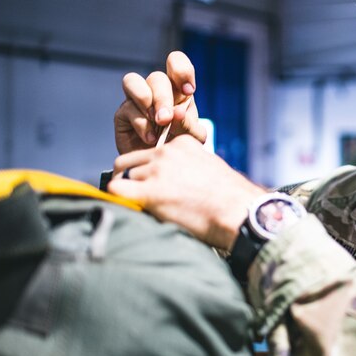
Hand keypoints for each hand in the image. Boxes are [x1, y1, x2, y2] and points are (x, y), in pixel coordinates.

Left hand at [108, 135, 266, 249]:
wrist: (240, 212)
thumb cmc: (230, 198)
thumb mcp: (209, 169)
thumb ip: (187, 167)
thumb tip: (172, 182)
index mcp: (182, 143)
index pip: (152, 152)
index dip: (149, 170)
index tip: (155, 184)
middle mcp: (167, 151)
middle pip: (130, 161)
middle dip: (131, 177)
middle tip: (136, 195)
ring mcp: (157, 170)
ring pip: (124, 176)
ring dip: (131, 192)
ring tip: (144, 208)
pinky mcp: (150, 191)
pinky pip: (116, 189)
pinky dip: (117, 198)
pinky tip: (128, 207)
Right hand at [114, 51, 205, 153]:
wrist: (160, 167)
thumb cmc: (179, 146)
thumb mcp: (193, 137)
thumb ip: (190, 125)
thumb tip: (177, 112)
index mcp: (178, 90)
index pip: (176, 63)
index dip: (181, 70)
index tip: (189, 90)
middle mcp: (157, 91)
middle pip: (156, 77)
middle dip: (163, 98)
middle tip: (167, 119)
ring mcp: (137, 100)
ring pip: (133, 81)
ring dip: (145, 99)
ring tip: (157, 122)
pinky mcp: (123, 114)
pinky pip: (128, 110)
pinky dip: (141, 124)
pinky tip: (152, 139)